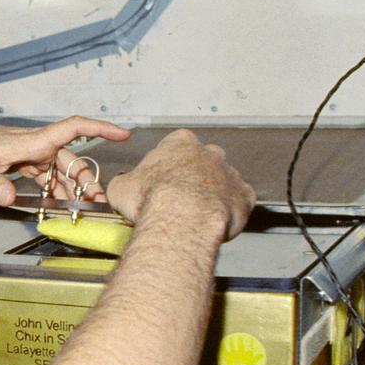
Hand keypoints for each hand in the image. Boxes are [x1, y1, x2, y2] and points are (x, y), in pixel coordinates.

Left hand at [0, 116, 131, 206]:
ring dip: (72, 187)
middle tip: (98, 200)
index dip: (99, 129)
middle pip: (71, 159)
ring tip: (82, 207)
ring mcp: (28, 154)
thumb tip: (8, 197)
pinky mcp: (22, 163)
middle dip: (87, 178)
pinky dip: (55, 188)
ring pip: (60, 169)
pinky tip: (58, 203)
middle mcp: (33, 146)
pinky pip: (47, 175)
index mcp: (30, 142)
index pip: (71, 129)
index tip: (123, 133)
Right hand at [104, 129, 255, 239]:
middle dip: (193, 177)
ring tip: (196, 215)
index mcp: (180, 143)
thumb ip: (126, 183)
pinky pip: (238, 202)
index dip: (166, 164)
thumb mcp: (120, 188)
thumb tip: (123, 188)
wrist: (181, 220)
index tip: (160, 179)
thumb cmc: (152, 199)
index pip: (174, 145)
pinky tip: (216, 221)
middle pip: (202, 162)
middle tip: (178, 198)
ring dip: (212, 194)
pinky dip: (230, 211)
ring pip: (222, 182)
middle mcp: (209, 152)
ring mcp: (230, 173)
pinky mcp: (244, 196)